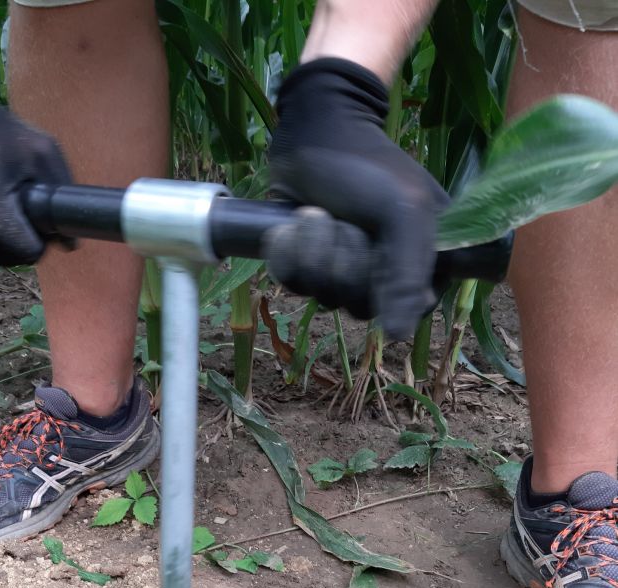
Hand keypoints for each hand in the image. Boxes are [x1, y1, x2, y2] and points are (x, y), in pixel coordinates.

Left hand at [267, 58, 448, 339]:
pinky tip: (293, 225)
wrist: (316, 128)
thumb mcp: (403, 211)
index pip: (409, 310)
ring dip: (315, 252)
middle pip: (360, 307)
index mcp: (423, 263)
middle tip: (346, 223)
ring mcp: (343, 271)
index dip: (387, 285)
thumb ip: (407, 272)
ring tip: (317, 214)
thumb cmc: (368, 166)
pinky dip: (288, 254)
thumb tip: (398, 335)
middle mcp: (385, 274)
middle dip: (346, 262)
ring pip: (325, 297)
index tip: (380, 246)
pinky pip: (294, 285)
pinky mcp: (306, 265)